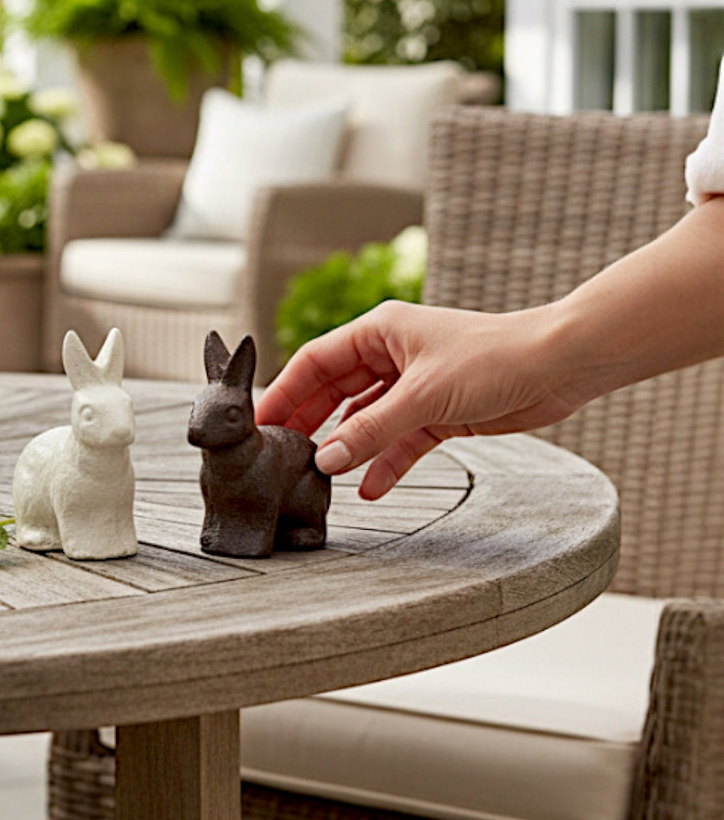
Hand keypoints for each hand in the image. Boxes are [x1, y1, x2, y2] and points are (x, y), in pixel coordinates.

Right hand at [256, 300, 586, 499]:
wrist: (559, 366)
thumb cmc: (494, 358)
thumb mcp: (423, 395)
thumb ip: (372, 430)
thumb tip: (328, 459)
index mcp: (379, 330)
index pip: (315, 361)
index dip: (284, 391)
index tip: (259, 421)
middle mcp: (393, 354)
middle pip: (335, 391)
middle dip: (310, 422)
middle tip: (279, 454)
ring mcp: (415, 384)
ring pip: (366, 419)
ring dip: (348, 446)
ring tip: (319, 476)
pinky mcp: (440, 412)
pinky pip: (400, 440)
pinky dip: (386, 462)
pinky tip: (369, 488)